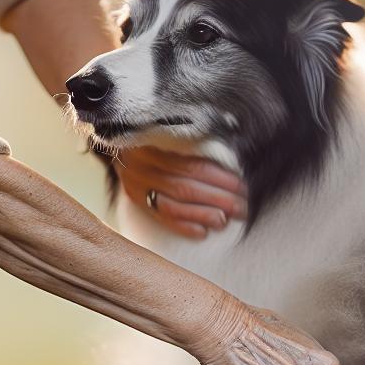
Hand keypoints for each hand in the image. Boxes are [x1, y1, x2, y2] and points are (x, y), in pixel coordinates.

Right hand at [116, 147, 247, 238]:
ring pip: (174, 205)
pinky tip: (202, 232)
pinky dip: (182, 226)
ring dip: (203, 214)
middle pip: (186, 187)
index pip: (194, 166)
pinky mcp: (134, 200)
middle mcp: (143, 166)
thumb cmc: (157, 137)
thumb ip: (195, 141)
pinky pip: (160, 217)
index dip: (221, 178)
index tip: (243, 187)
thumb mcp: (171, 131)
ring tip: (224, 221)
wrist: (121, 145)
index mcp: (157, 145)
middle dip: (219, 199)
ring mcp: (136, 185)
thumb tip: (233, 152)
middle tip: (243, 208)